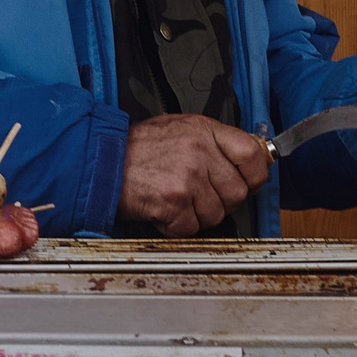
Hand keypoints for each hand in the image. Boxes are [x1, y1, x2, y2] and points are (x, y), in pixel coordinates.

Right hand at [118, 115, 269, 237]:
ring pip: (216, 215)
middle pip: (237, 192)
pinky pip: (192, 228)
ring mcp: (187, 176)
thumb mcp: (181, 129)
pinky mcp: (173, 201)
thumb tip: (254, 157)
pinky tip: (163, 210)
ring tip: (175, 200)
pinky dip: (176, 226)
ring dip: (196, 215)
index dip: (255, 175)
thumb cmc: (138, 148)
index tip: (248, 181)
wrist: (101, 162)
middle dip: (220, 201)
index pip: (253, 155)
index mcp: (204, 130)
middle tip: (197, 194)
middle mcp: (199, 151)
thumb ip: (216, 142)